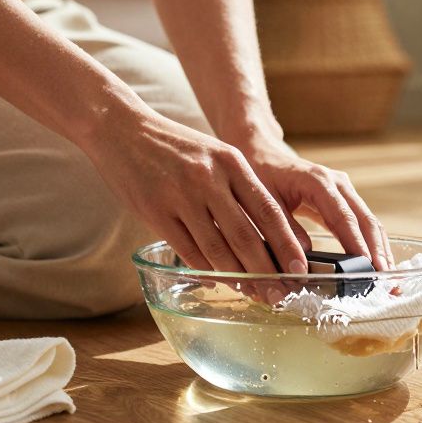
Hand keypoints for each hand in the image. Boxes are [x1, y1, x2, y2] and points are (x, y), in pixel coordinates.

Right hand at [81, 107, 307, 273]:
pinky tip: (217, 282)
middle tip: (281, 295)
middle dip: (267, 272)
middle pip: (246, 236)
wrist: (120, 127)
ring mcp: (180, 197)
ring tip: (254, 294)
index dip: (287, 245)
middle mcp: (208, 179)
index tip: (301, 269)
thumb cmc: (174, 145)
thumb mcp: (214, 154)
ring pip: (217, 249)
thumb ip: (238, 188)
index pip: (268, 211)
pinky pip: (187, 251)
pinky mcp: (155, 212)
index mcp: (230, 162)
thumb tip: (266, 235)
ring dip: (238, 278)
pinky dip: (206, 271)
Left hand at [239, 138, 393, 270]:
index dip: (358, 244)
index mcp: (319, 181)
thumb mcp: (264, 201)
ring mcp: (344, 190)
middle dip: (378, 252)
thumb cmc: (261, 176)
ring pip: (369, 223)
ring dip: (380, 251)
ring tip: (387, 280)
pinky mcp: (344, 200)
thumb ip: (283, 229)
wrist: (263, 155)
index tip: (368, 267)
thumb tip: (302, 261)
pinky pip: (363, 224)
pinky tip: (377, 265)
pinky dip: (372, 245)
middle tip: (385, 281)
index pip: (344, 217)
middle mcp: (338, 183)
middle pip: (366, 220)